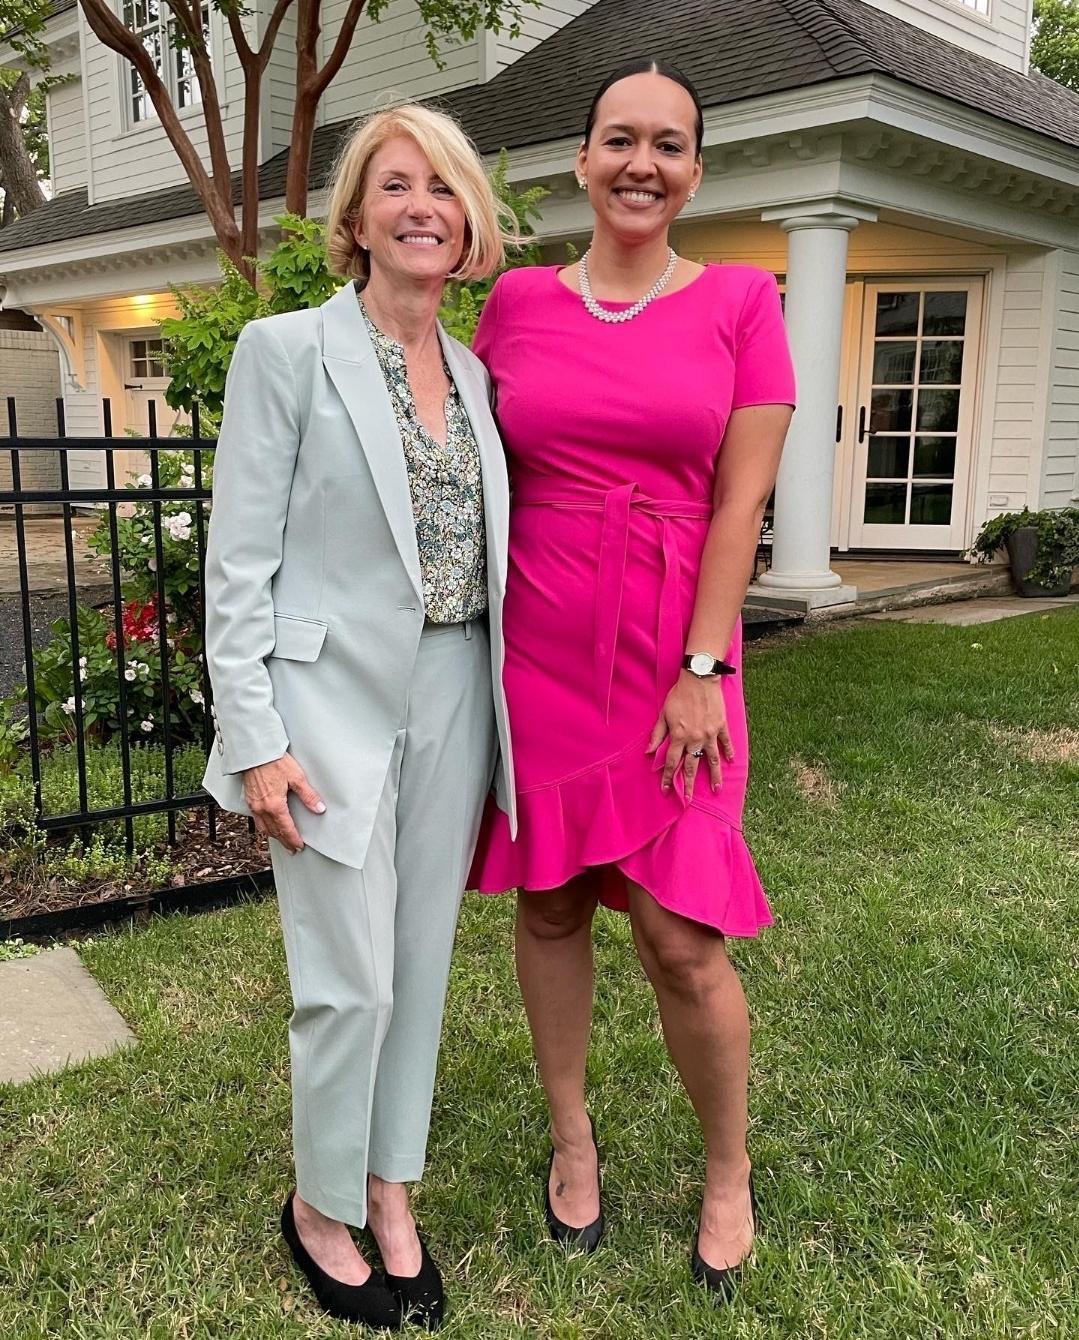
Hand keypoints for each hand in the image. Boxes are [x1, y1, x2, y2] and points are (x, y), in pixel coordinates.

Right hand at [242, 752, 324, 852]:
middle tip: (292, 848)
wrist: (256, 751)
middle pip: (274, 831)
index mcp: (275, 805)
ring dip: (273, 835)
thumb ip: (308, 795)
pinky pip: (256, 819)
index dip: (294, 839)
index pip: (286, 829)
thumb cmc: (274, 761)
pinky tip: (267, 825)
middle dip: (284, 841)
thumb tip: (318, 808)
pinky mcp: (250, 798)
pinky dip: (263, 826)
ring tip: (281, 840)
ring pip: (264, 827)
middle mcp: (262, 808)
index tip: (299, 846)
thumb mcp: (297, 777)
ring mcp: (254, 804)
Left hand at [647, 671, 733, 800]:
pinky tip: (729, 762)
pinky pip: (725, 743)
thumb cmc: (679, 695)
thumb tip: (649, 752)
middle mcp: (695, 739)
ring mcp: (709, 734)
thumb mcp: (663, 714)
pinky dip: (728, 752)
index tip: (666, 790)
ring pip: (712, 759)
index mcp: (679, 736)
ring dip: (714, 776)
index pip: (672, 762)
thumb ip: (657, 734)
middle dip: (689, 784)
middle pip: (691, 766)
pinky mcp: (720, 726)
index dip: (668, 778)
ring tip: (717, 789)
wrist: (699, 679)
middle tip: (689, 800)